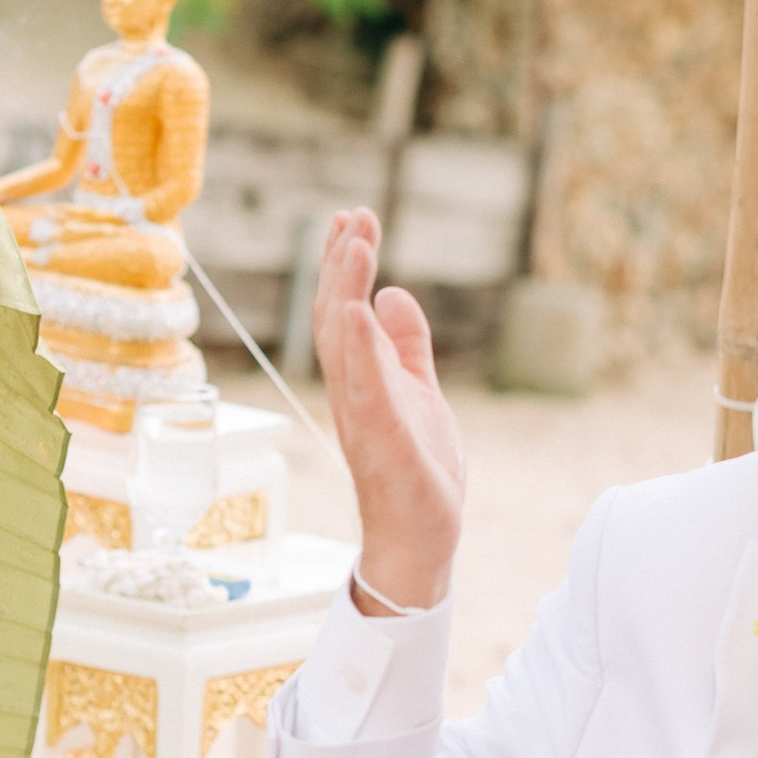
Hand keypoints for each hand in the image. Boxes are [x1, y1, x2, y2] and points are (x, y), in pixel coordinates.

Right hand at [311, 207, 466, 612]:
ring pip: (344, 342)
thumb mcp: (419, 392)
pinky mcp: (384, 440)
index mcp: (361, 380)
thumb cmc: (417, 472)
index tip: (353, 221)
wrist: (420, 541)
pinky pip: (367, 387)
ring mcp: (363, 416)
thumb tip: (393, 294)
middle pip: (337, 317)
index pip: (345, 311)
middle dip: (342, 265)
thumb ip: (407, 346)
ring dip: (347, 289)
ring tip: (356, 242)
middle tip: (354, 216)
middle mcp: (352, 393)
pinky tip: (363, 308)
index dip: (345, 265)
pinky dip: (362, 345)